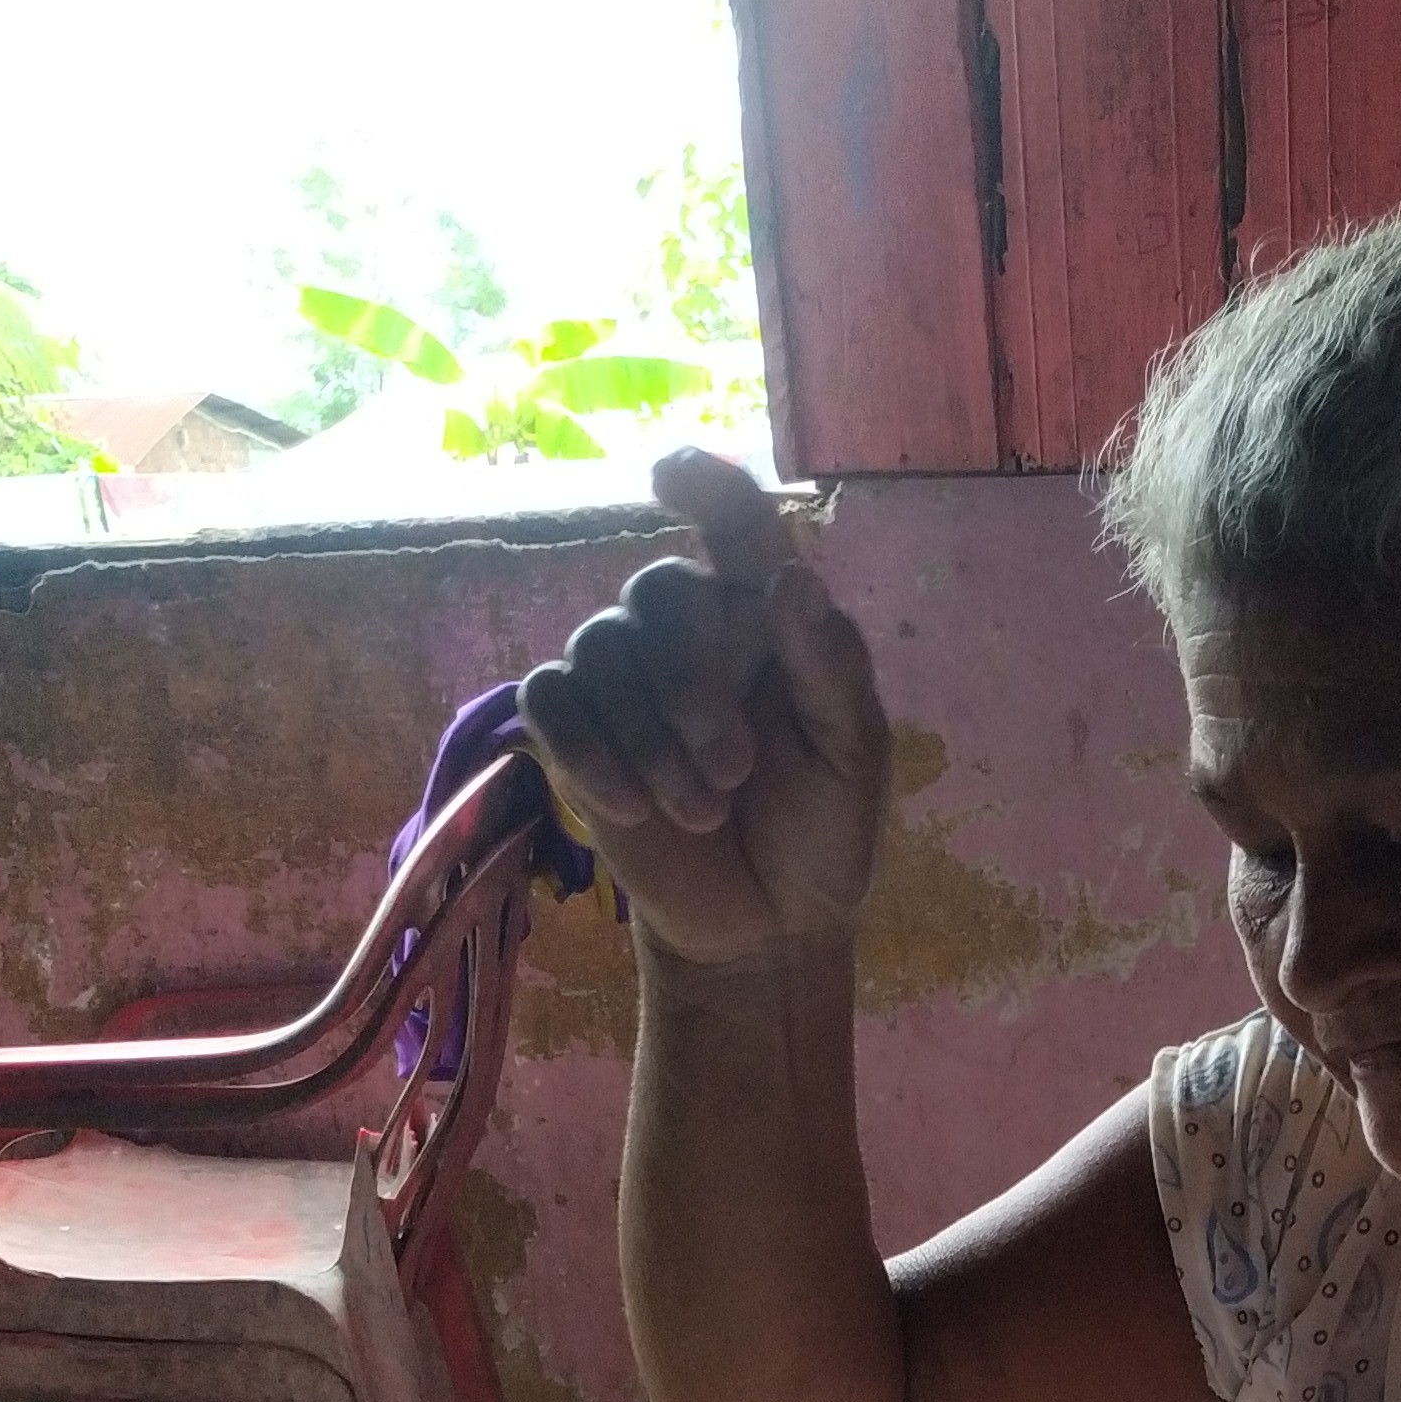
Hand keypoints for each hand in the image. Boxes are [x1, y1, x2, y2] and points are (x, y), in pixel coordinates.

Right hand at [515, 447, 889, 971]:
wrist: (766, 927)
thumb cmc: (821, 833)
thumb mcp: (851, 759)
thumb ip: (828, 671)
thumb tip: (788, 581)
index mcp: (767, 620)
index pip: (737, 528)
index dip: (707, 488)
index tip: (670, 474)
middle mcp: (692, 634)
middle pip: (657, 592)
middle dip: (689, 685)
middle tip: (731, 772)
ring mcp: (627, 681)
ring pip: (599, 648)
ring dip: (648, 738)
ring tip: (699, 814)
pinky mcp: (577, 733)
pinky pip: (549, 699)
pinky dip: (587, 751)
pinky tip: (630, 808)